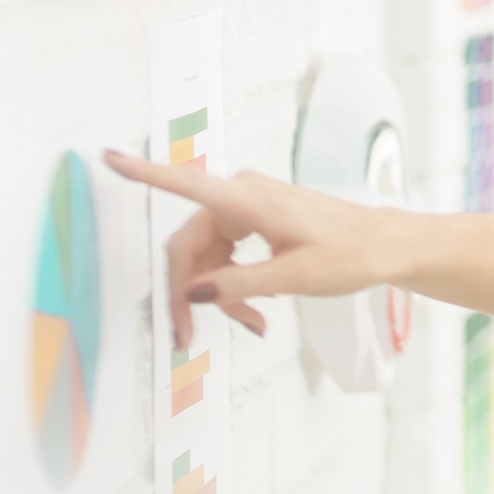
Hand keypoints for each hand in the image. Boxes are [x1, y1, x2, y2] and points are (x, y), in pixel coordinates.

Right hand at [104, 151, 406, 346]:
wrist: (385, 244)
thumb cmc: (352, 254)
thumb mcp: (297, 276)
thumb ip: (241, 284)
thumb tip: (194, 293)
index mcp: (251, 200)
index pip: (186, 184)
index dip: (143, 173)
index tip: (108, 158)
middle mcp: (243, 195)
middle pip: (190, 244)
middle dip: (191, 292)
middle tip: (188, 336)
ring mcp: (248, 204)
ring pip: (206, 254)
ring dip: (217, 292)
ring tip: (252, 323)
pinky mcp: (254, 217)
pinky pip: (224, 251)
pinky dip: (231, 281)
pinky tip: (254, 309)